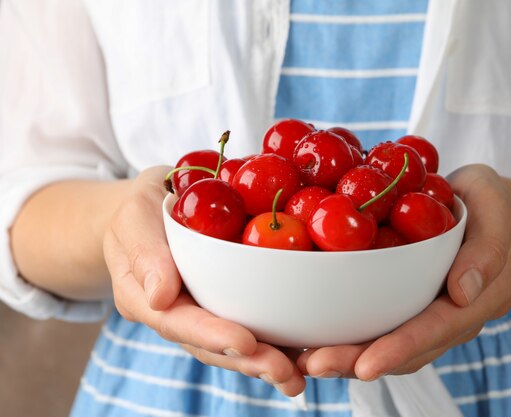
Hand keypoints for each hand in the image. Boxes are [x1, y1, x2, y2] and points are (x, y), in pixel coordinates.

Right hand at [102, 166, 305, 395]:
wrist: (154, 205)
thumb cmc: (141, 207)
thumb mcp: (134, 216)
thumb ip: (144, 253)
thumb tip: (159, 297)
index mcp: (144, 297)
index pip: (178, 323)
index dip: (211, 336)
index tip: (245, 343)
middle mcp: (175, 314)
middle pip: (210, 346)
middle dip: (247, 361)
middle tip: (284, 373)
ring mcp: (201, 313)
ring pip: (231, 346)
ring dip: (265, 362)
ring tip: (296, 377)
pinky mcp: (225, 305)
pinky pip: (249, 325)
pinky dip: (276, 341)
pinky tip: (304, 349)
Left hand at [296, 164, 510, 379]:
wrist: (485, 208)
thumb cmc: (492, 203)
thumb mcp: (497, 209)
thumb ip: (488, 249)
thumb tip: (462, 293)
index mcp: (481, 299)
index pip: (438, 328)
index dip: (401, 348)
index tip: (364, 366)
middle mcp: (452, 317)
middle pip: (406, 349)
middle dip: (358, 361)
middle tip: (312, 365)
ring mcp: (429, 313)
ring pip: (388, 344)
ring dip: (346, 356)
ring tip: (303, 359)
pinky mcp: (408, 303)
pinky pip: (379, 323)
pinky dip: (347, 334)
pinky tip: (312, 335)